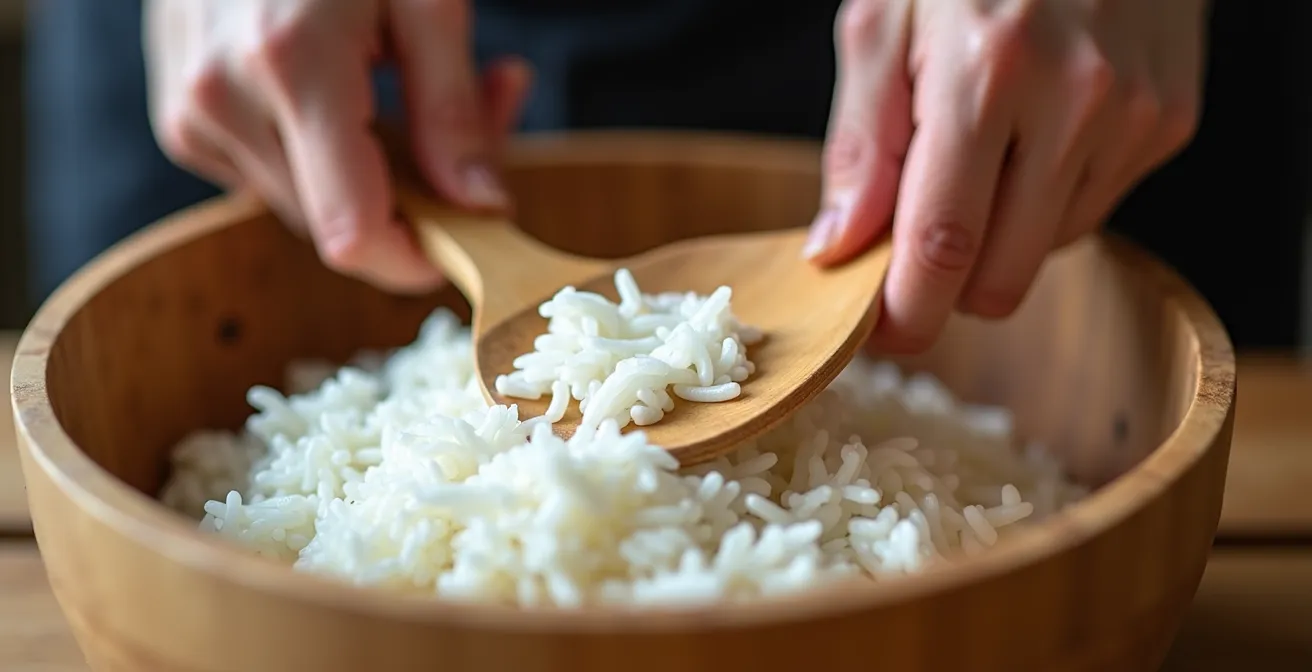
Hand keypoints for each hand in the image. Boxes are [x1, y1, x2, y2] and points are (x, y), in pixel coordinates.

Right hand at [144, 0, 531, 292]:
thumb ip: (454, 109)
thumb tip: (481, 207)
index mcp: (292, 66)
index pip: (353, 234)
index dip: (416, 259)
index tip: (470, 237)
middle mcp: (224, 99)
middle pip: (338, 225)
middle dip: (415, 195)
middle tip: (480, 114)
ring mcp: (192, 112)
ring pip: (308, 206)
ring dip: (374, 173)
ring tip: (410, 85)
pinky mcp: (183, 119)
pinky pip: (272, 176)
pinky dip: (324, 153)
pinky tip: (352, 88)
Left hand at [807, 0, 1205, 352]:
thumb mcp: (881, 23)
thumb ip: (860, 145)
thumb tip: (837, 249)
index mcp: (986, 74)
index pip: (941, 247)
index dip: (903, 313)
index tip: (877, 334)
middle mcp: (1076, 101)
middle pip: (1002, 278)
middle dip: (946, 288)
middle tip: (912, 247)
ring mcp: (1135, 115)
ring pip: (1046, 252)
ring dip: (997, 237)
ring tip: (978, 154)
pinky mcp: (1170, 120)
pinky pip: (1090, 210)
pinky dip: (1045, 199)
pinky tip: (1031, 137)